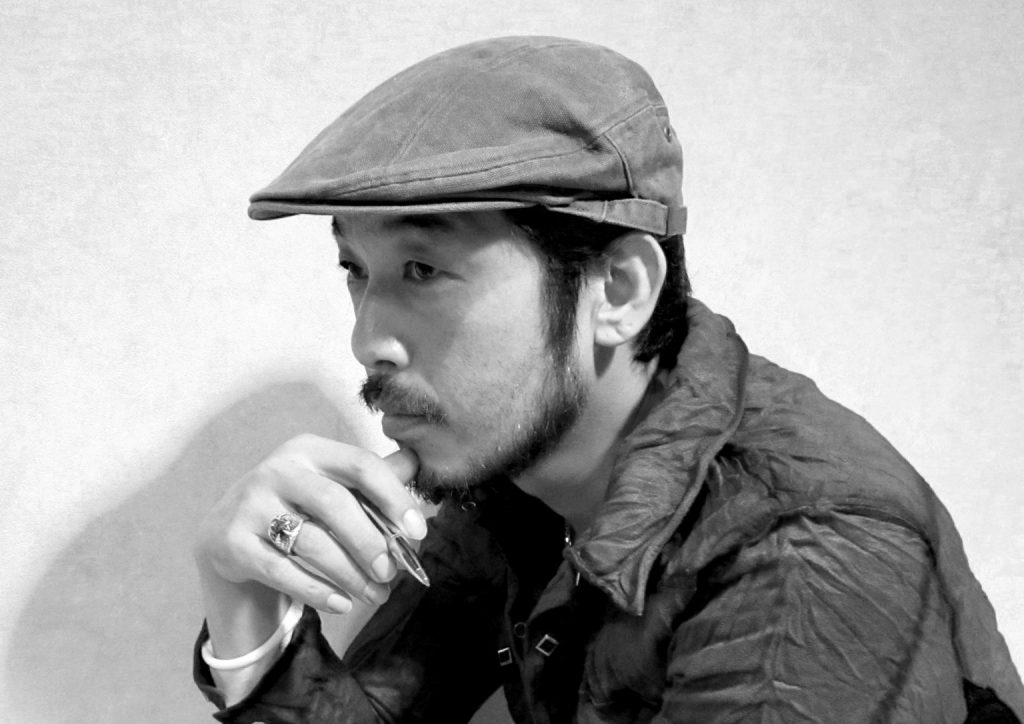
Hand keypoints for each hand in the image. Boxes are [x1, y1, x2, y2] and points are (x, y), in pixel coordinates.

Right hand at [193, 434, 426, 656]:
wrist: (227, 532)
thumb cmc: (295, 506)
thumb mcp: (329, 483)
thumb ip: (371, 478)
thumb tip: (418, 462)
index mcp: (309, 450)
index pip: (361, 465)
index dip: (394, 498)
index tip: (417, 532)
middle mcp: (277, 470)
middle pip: (335, 504)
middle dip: (370, 543)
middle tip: (391, 573)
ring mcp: (250, 505)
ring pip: (311, 542)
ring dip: (350, 574)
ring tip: (374, 595)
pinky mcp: (233, 543)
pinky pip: (282, 572)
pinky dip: (317, 591)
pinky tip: (341, 604)